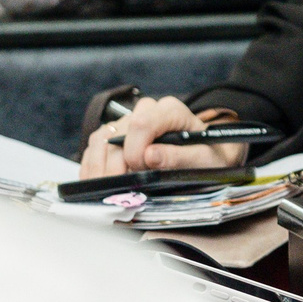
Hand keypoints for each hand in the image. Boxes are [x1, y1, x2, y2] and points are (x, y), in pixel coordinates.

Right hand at [76, 95, 244, 177]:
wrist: (209, 154)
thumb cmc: (209, 155)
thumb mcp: (204, 159)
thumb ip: (179, 157)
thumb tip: (150, 156)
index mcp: (171, 111)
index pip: (142, 123)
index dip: (135, 149)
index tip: (140, 170)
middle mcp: (147, 111)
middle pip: (117, 133)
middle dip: (116, 165)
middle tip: (123, 188)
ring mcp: (129, 122)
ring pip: (101, 138)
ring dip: (99, 167)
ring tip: (107, 190)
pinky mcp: (117, 135)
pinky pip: (95, 147)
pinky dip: (93, 167)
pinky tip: (97, 184)